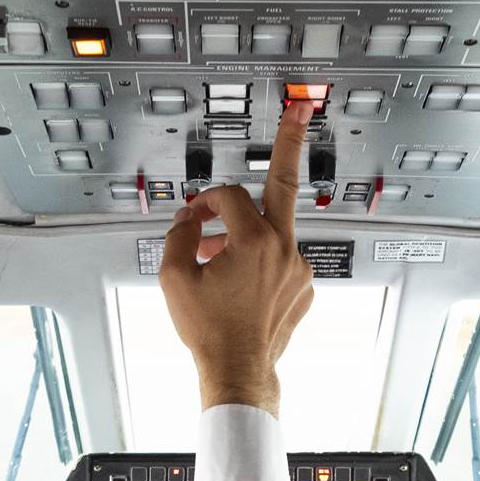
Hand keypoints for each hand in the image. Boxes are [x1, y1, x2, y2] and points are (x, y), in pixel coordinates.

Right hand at [157, 100, 315, 413]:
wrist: (239, 372)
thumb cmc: (209, 332)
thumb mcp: (174, 278)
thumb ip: (178, 235)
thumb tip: (189, 218)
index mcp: (254, 242)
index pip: (228, 197)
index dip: (204, 200)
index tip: (192, 213)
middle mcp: (284, 249)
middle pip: (284, 184)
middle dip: (291, 143)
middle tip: (303, 109)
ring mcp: (299, 269)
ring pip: (272, 233)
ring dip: (246, 234)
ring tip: (218, 260)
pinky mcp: (305, 287)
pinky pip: (281, 261)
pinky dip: (259, 262)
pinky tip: (237, 284)